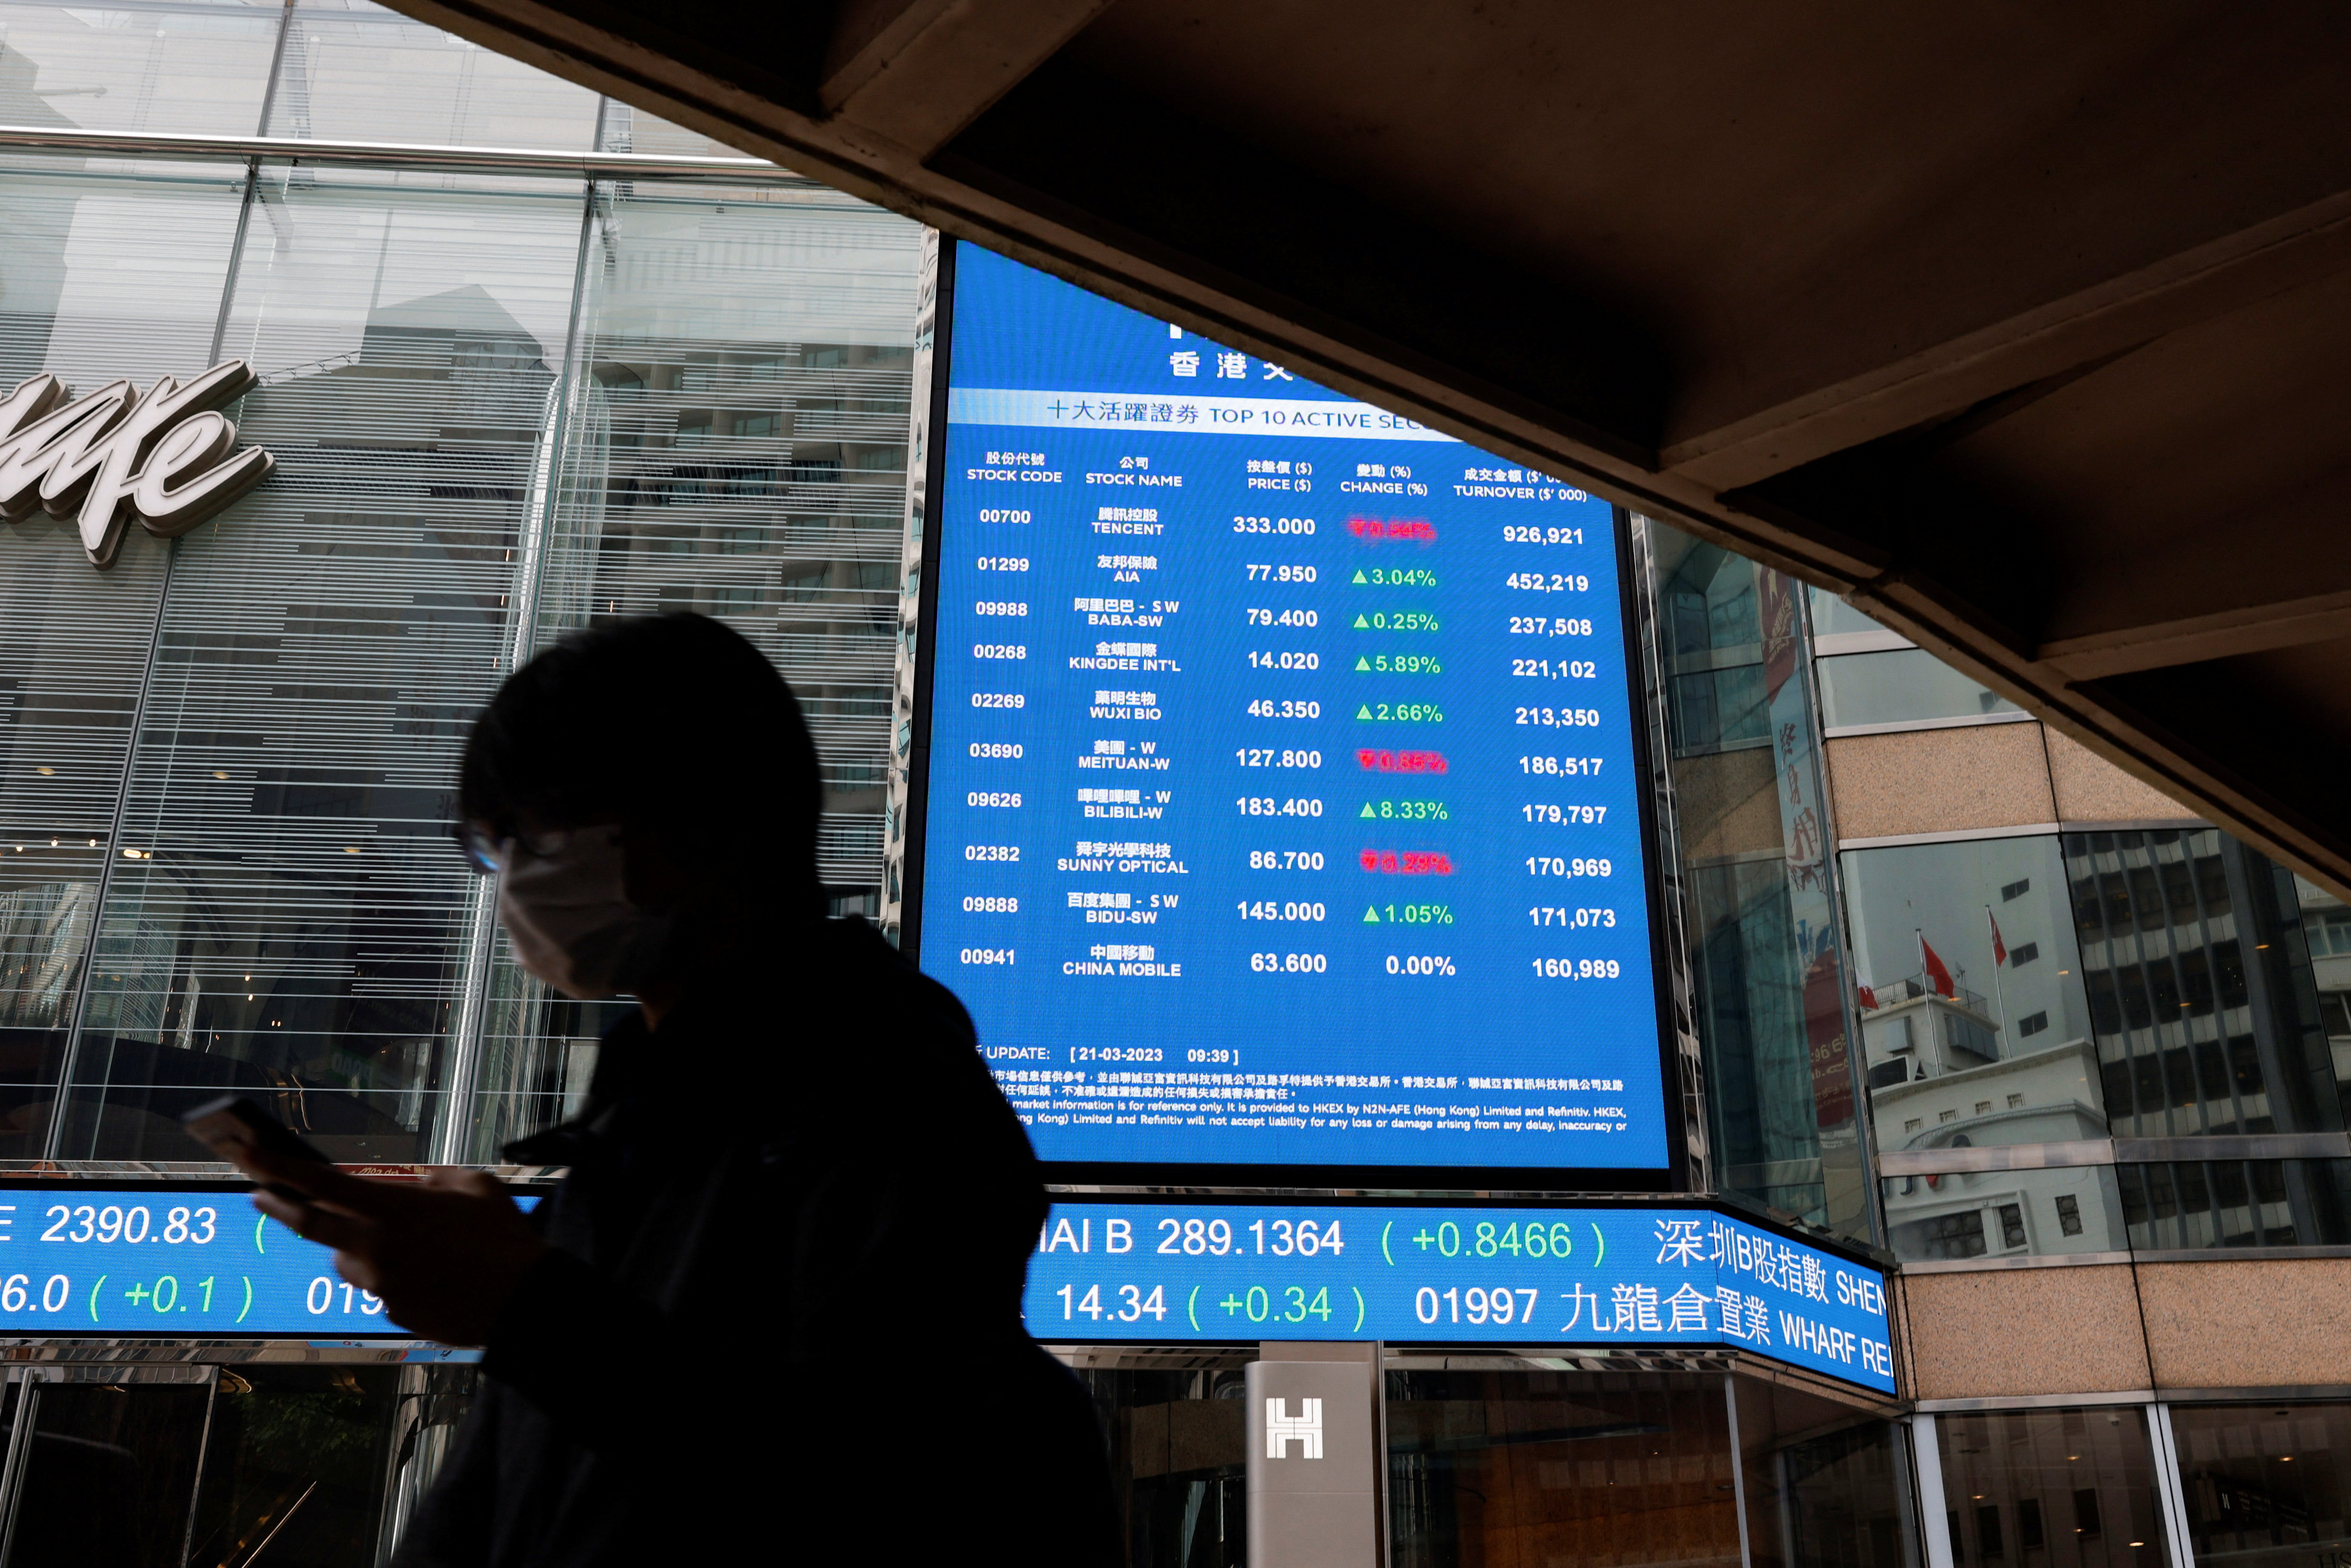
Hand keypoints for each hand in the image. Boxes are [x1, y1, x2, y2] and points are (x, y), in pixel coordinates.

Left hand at [244, 1150, 547, 1345]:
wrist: (523, 1302)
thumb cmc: (502, 1236)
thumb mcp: (472, 1184)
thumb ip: (430, 1181)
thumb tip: (409, 1188)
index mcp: (392, 1207)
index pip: (320, 1182)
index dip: (279, 1167)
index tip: (247, 1154)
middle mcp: (374, 1246)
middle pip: (308, 1224)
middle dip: (278, 1205)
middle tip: (259, 1194)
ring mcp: (378, 1284)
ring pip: (350, 1258)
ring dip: (362, 1246)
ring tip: (415, 1246)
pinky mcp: (390, 1311)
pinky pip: (380, 1286)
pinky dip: (396, 1274)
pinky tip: (437, 1274)